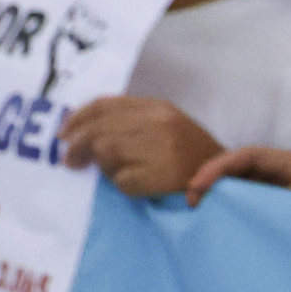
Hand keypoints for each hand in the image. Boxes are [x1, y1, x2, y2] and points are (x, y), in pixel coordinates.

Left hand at [62, 95, 227, 199]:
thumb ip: (131, 121)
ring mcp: (160, 148)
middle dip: (78, 146)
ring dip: (106, 168)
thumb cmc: (191, 156)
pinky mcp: (159, 175)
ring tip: (119, 174)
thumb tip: (82, 130)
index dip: (78, 118)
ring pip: (107, 154)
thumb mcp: (165, 126)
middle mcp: (157, 123)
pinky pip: (121, 181)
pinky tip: (137, 185)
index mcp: (157, 107)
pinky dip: (123, 186)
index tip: (63, 132)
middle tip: (69, 161)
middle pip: (99, 131)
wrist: (227, 180)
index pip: (105, 105)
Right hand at [185, 145, 290, 203]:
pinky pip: (257, 192)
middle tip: (188, 201)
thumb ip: (259, 211)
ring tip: (196, 208)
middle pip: (246, 163)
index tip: (194, 189)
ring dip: (222, 191)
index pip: (250, 155)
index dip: (217, 169)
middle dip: (214, 179)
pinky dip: (236, 202)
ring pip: (248, 177)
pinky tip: (217, 215)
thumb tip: (213, 204)